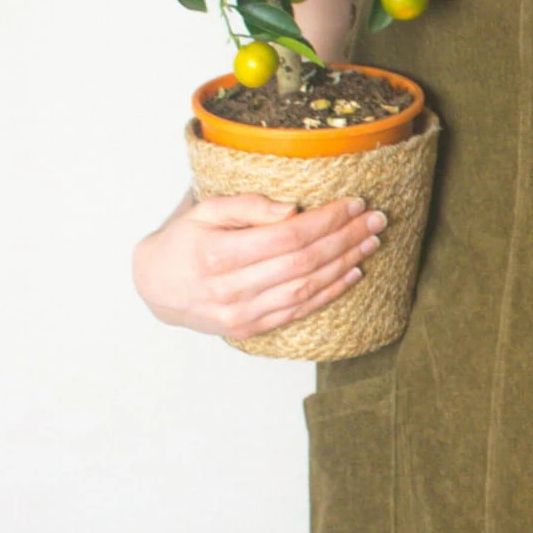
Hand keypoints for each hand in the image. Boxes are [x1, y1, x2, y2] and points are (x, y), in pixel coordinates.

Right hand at [132, 189, 386, 339]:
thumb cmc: (184, 241)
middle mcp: (230, 288)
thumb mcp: (204, 211)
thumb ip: (247, 206)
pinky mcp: (249, 329)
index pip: (287, 235)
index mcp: (218, 254)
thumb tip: (292, 209)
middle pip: (303, 262)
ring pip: (305, 289)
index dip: (326, 220)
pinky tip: (352, 273)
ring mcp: (241, 314)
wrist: (156, 286)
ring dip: (344, 264)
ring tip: (370, 242)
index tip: (354, 203)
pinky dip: (329, 292)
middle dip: (345, 238)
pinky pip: (298, 311)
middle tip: (375, 220)